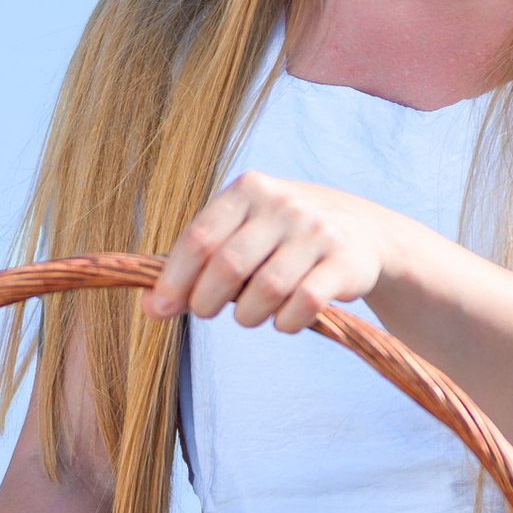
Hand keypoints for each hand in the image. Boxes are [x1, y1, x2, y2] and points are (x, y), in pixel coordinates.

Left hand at [144, 173, 406, 333]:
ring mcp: (317, 231)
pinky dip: (285, 323)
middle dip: (206, 301)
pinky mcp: (344, 262)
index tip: (159, 309)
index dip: (174, 280)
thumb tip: (151, 308)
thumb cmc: (282, 236)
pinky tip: (282, 321)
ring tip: (248, 316)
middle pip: (228, 266)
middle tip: (206, 312)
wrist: (361, 230)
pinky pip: (304, 304)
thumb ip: (198, 262)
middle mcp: (283, 204)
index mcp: (249, 189)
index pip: (200, 238)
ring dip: (247, 316)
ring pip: (266, 290)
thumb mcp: (242, 231)